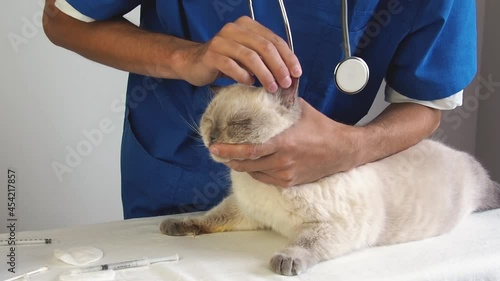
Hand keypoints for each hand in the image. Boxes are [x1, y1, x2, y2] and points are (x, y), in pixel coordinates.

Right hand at [178, 16, 301, 92]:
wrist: (193, 63)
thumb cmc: (225, 62)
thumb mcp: (248, 57)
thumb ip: (265, 59)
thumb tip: (289, 74)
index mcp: (247, 26)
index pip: (274, 40)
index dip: (288, 57)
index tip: (297, 73)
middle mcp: (234, 29)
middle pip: (264, 47)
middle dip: (279, 67)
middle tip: (285, 83)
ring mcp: (221, 40)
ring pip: (250, 57)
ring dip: (264, 74)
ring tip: (271, 88)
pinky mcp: (211, 54)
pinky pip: (232, 66)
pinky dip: (243, 76)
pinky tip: (249, 84)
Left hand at [209, 99, 362, 186]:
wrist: (342, 150)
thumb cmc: (320, 127)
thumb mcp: (299, 110)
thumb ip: (278, 102)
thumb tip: (258, 88)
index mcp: (283, 143)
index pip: (249, 151)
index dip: (229, 151)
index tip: (214, 148)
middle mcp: (283, 162)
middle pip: (246, 165)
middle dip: (229, 160)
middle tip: (217, 152)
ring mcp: (286, 174)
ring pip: (254, 173)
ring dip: (240, 166)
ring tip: (230, 156)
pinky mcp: (289, 182)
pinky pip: (264, 179)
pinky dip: (254, 171)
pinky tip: (250, 163)